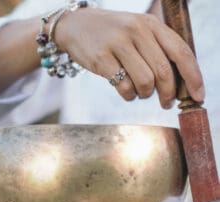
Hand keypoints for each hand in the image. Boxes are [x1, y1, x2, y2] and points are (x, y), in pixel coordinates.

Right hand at [55, 8, 204, 107]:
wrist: (76, 26)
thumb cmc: (111, 34)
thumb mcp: (137, 31)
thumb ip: (156, 50)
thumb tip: (177, 82)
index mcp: (151, 24)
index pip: (181, 52)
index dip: (193, 77)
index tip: (198, 96)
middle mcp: (137, 31)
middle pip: (164, 71)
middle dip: (169, 94)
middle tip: (166, 103)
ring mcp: (118, 44)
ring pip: (145, 81)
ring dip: (145, 94)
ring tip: (140, 93)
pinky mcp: (102, 59)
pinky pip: (124, 87)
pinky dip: (129, 95)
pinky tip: (126, 92)